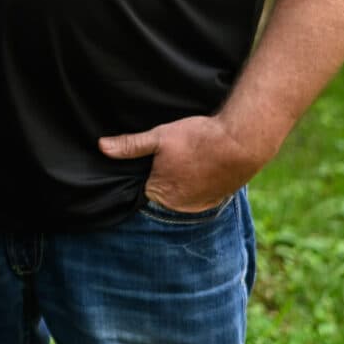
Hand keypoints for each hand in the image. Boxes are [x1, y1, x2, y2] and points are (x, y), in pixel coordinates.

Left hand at [97, 114, 273, 214]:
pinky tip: (200, 169)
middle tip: (170, 160)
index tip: (145, 163)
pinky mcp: (218, 201)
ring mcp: (200, 206)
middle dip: (161, 180)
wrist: (242, 142)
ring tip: (186, 163)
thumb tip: (101, 147)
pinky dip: (198, 186)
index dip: (141, 175)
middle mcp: (180, 207)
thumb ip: (130, 145)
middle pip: (162, 194)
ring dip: (181, 184)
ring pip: (182, 196)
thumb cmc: (198, 138)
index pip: (140, 190)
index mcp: (160, 193)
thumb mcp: (159, 137)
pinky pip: (200, 196)